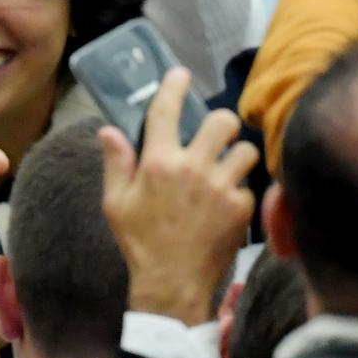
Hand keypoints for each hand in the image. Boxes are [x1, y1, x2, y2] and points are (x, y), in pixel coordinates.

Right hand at [99, 69, 258, 324]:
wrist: (172, 283)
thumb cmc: (140, 243)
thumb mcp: (116, 203)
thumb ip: (116, 163)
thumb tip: (107, 130)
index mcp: (158, 163)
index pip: (167, 110)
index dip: (175, 86)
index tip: (180, 75)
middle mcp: (191, 168)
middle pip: (222, 121)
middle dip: (221, 124)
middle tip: (216, 137)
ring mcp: (220, 187)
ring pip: (245, 150)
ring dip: (237, 156)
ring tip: (226, 169)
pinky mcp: (241, 208)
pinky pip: (250, 185)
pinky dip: (241, 191)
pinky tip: (227, 204)